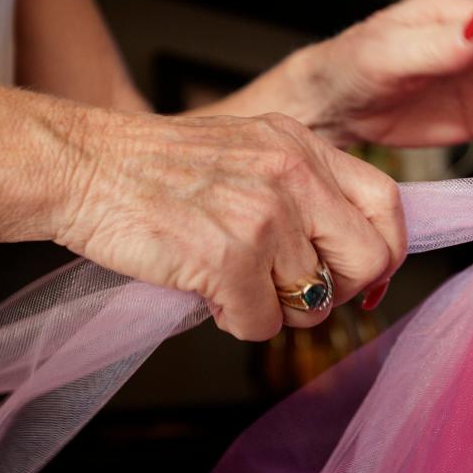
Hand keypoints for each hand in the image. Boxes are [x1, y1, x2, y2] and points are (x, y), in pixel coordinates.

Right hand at [55, 111, 405, 340]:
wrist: (86, 166)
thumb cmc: (159, 167)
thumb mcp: (251, 150)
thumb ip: (304, 188)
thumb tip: (345, 251)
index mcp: (303, 147)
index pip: (387, 204)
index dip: (385, 252)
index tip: (365, 278)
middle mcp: (294, 177)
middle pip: (367, 262)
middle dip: (336, 293)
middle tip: (293, 292)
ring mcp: (264, 218)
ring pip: (312, 305)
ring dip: (272, 307)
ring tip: (232, 280)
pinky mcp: (229, 260)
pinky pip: (261, 326)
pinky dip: (235, 321)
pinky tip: (207, 290)